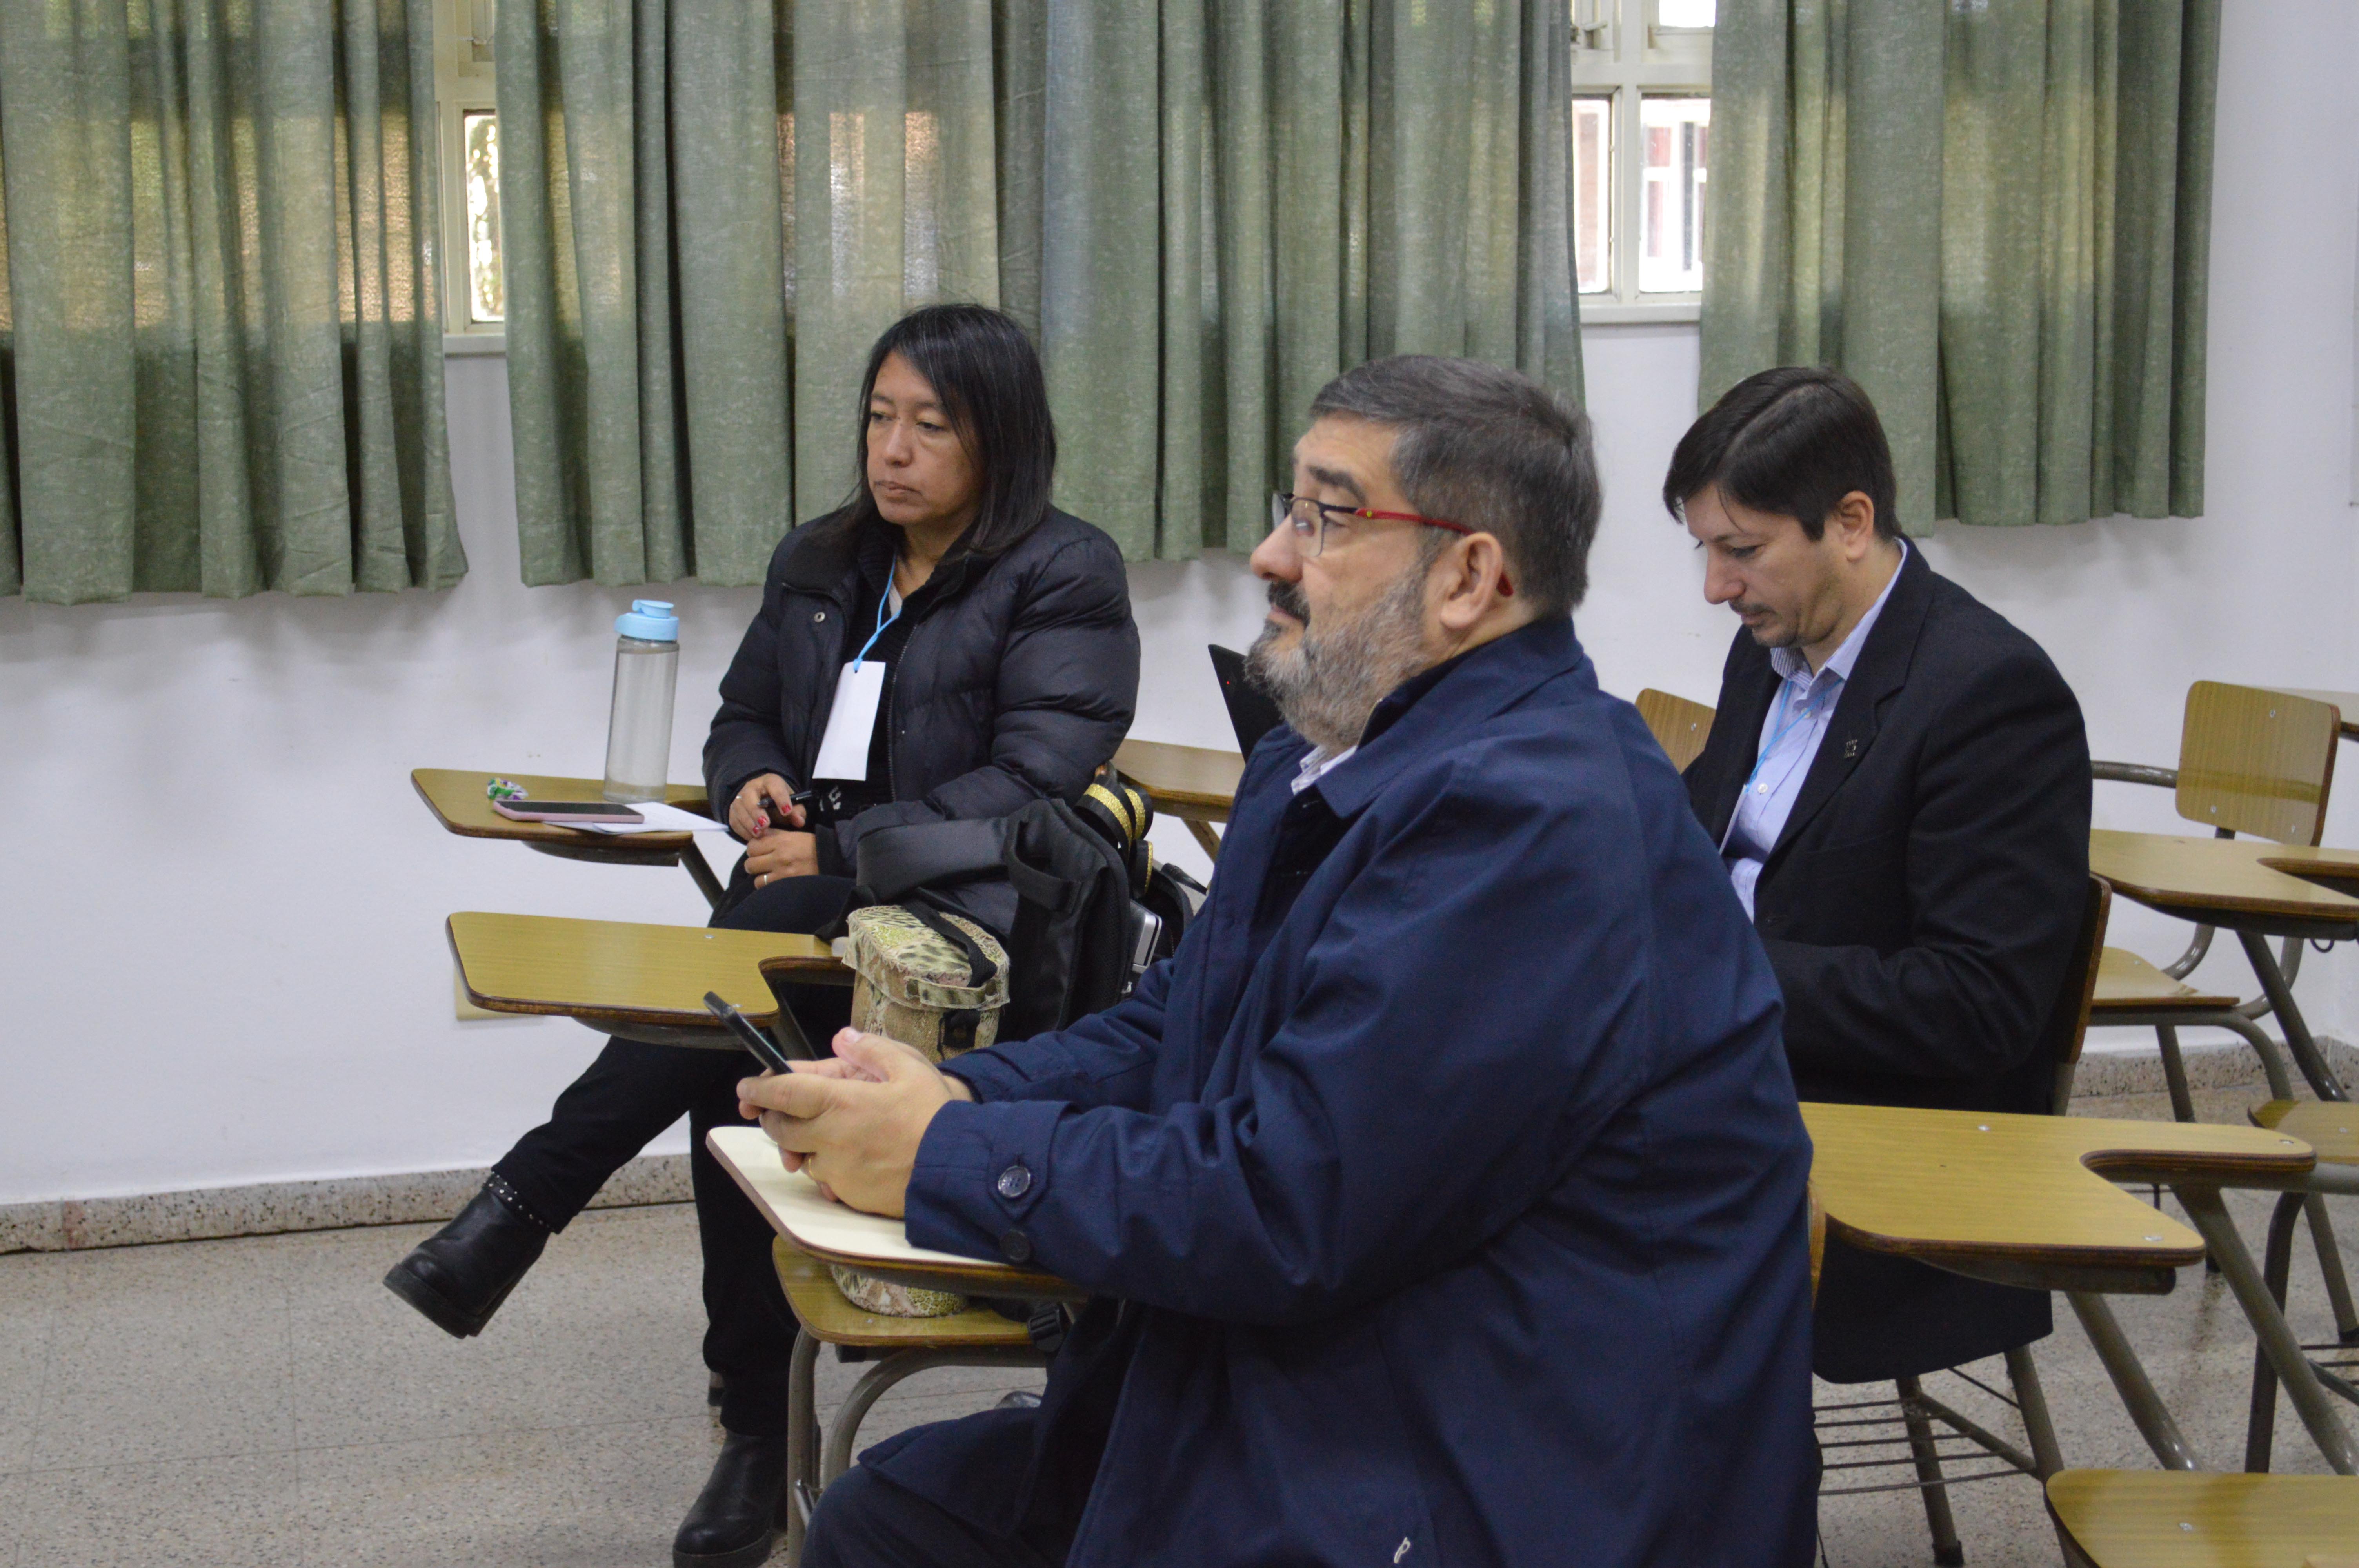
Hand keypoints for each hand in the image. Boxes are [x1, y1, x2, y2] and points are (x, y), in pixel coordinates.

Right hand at [729, 773, 804, 840]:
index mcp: (770, 781)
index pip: (774, 785)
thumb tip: (799, 821)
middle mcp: (752, 787)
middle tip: (766, 825)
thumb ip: (797, 812)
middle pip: (749, 796)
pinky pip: (734, 821)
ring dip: (748, 823)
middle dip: (756, 811)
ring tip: (759, 834)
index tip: (787, 812)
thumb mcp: (792, 804)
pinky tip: (752, 838)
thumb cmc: (780, 802)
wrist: (763, 800)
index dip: (781, 798)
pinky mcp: (733, 811)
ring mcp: (740, 798)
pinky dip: (742, 830)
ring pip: (739, 809)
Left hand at [736, 1031, 971, 1216]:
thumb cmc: (933, 1116)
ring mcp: (836, 1170)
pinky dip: (827, 1166)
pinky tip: (849, 1156)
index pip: (782, 1093)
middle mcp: (829, 1138)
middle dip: (773, 1117)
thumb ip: (872, 1050)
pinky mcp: (847, 1194)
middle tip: (781, 1108)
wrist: (955, 1168)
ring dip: (802, 1144)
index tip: (746, 1088)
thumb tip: (842, 1038)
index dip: (757, 1089)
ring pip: (801, 1156)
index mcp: (839, 1102)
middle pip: (780, 1128)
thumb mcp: (909, 1068)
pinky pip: (825, 1180)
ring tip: (825, 1131)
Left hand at [745, 828, 818, 887]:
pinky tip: (775, 882)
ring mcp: (782, 874)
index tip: (759, 851)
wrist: (832, 860)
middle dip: (754, 864)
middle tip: (762, 864)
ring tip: (770, 875)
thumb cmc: (812, 846)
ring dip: (761, 877)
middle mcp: (779, 857)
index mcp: (781, 841)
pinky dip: (768, 887)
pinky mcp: (786, 886)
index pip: (752, 846)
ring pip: (756, 879)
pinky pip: (767, 889)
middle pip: (750, 864)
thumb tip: (758, 835)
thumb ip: (775, 835)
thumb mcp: (794, 835)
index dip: (753, 849)